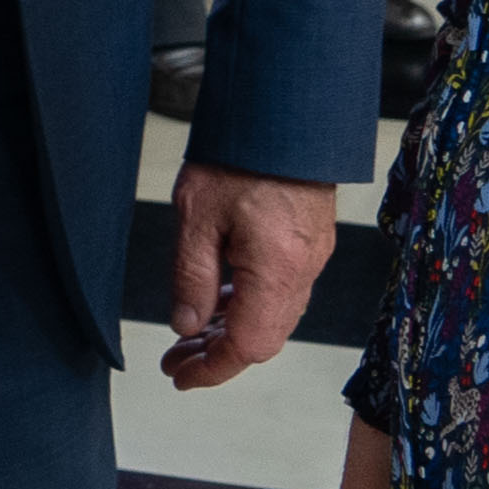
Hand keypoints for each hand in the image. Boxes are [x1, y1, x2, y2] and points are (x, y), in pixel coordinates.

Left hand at [165, 158, 338, 387]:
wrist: (285, 111)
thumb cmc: (242, 152)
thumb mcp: (196, 217)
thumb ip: (192, 278)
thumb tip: (187, 326)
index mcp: (277, 269)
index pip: (248, 346)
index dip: (213, 370)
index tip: (182, 377)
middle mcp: (303, 270)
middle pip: (264, 339)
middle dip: (218, 356)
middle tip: (176, 361)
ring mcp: (312, 256)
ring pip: (274, 317)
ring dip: (232, 332)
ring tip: (189, 335)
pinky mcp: (310, 242)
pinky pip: (281, 291)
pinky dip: (249, 305)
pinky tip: (219, 301)